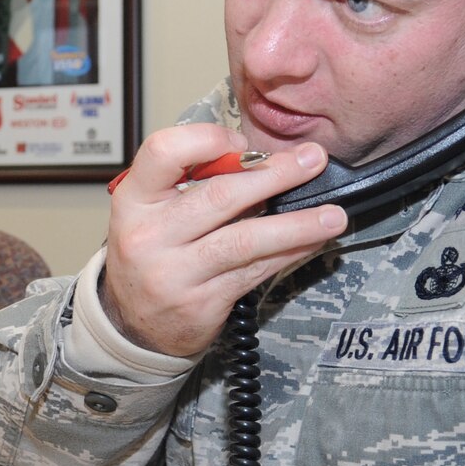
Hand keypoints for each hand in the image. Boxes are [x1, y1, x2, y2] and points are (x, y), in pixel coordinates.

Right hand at [103, 123, 346, 356]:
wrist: (132, 324)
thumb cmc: (152, 254)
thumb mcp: (153, 211)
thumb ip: (194, 182)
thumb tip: (263, 160)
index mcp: (134, 200)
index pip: (164, 152)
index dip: (209, 141)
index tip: (244, 146)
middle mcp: (148, 235)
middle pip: (219, 196)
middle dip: (275, 176)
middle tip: (313, 162)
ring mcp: (174, 273)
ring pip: (245, 240)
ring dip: (296, 225)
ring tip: (332, 215)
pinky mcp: (201, 302)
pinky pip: (255, 271)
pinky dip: (290, 253)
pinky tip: (312, 241)